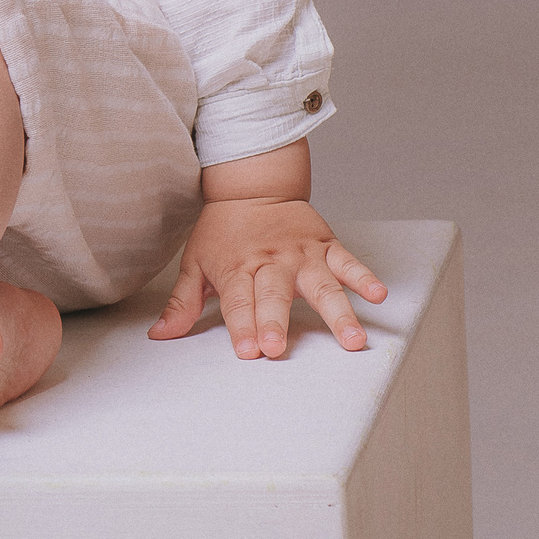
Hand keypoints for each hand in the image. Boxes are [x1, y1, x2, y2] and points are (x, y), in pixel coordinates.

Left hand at [147, 195, 386, 357]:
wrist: (250, 186)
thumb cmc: (222, 231)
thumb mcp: (195, 262)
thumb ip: (182, 303)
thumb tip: (160, 335)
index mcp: (237, 267)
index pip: (238, 302)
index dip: (242, 327)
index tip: (248, 351)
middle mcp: (271, 262)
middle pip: (274, 295)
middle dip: (275, 322)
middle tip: (278, 349)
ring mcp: (302, 254)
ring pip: (322, 286)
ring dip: (338, 313)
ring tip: (353, 340)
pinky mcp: (326, 245)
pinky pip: (349, 262)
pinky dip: (365, 277)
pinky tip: (378, 295)